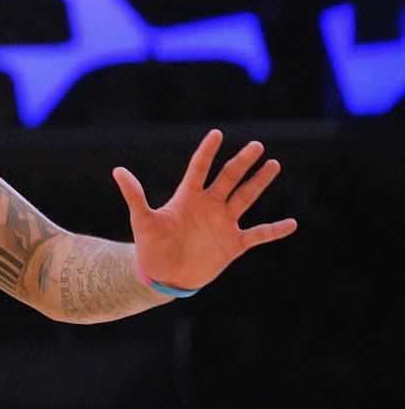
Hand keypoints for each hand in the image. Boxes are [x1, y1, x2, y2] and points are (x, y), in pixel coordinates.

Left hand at [114, 129, 296, 291]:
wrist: (163, 274)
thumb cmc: (150, 245)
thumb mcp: (142, 219)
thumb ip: (134, 196)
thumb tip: (118, 171)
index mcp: (188, 197)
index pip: (199, 168)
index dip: (207, 152)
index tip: (218, 133)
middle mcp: (209, 205)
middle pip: (228, 178)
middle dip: (243, 162)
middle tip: (258, 145)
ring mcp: (223, 223)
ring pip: (246, 198)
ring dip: (260, 183)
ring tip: (274, 165)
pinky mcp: (233, 244)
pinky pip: (258, 235)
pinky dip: (274, 230)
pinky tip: (292, 223)